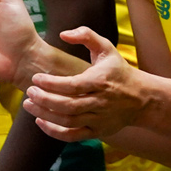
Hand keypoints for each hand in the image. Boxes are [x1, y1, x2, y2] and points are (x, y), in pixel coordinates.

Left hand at [23, 27, 146, 140]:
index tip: (36, 78)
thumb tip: (62, 34)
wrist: (141, 98)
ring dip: (45, 115)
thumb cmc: (119, 70)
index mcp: (101, 80)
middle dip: (45, 100)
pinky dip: (54, 132)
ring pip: (68, 121)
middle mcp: (100, 101)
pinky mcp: (98, 132)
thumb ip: (86, 35)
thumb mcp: (107, 48)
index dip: (52, 83)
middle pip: (68, 106)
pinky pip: (73, 136)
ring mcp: (99, 119)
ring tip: (28, 105)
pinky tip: (41, 121)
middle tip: (29, 91)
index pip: (73, 85)